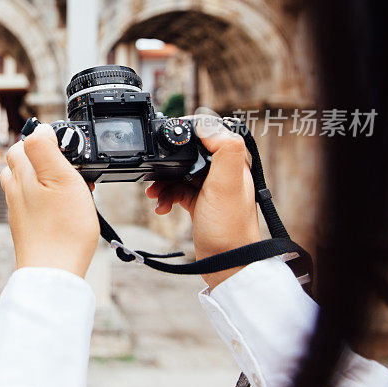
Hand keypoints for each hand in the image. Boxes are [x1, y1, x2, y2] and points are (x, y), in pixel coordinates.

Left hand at [0, 124, 99, 277]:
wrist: (53, 273)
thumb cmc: (62, 228)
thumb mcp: (60, 177)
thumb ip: (45, 149)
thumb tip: (38, 128)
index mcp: (21, 174)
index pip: (23, 143)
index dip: (46, 141)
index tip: (68, 151)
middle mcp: (15, 191)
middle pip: (22, 163)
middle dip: (45, 160)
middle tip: (71, 170)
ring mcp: (19, 212)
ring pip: (28, 185)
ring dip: (47, 181)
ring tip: (71, 190)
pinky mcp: (26, 229)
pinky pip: (34, 205)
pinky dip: (48, 201)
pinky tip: (65, 211)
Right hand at [146, 116, 260, 288]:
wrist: (226, 263)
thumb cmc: (229, 227)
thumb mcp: (226, 184)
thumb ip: (224, 150)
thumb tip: (208, 124)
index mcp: (233, 162)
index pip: (210, 133)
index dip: (188, 132)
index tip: (168, 138)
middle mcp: (223, 172)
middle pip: (189, 153)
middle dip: (168, 162)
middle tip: (154, 171)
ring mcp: (210, 188)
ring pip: (179, 173)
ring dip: (163, 182)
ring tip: (154, 194)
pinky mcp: (200, 202)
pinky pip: (177, 191)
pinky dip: (166, 196)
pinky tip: (161, 207)